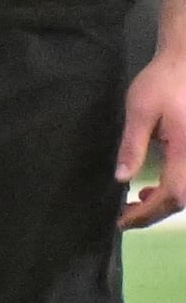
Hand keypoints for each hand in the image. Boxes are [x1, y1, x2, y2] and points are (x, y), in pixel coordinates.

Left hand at [119, 49, 185, 227]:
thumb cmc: (163, 81)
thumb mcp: (140, 110)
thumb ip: (132, 146)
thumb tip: (122, 178)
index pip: (173, 193)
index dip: (148, 213)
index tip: (122, 220)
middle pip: (184, 198)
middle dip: (155, 213)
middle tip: (125, 217)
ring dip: (165, 202)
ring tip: (137, 203)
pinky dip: (174, 189)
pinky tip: (153, 189)